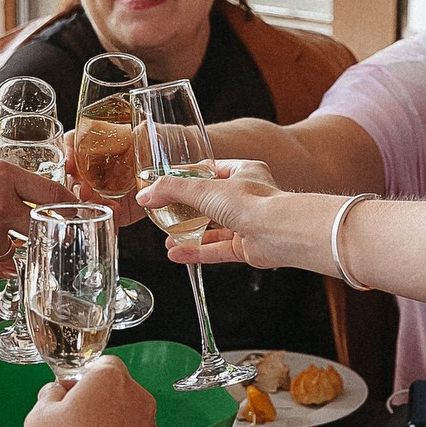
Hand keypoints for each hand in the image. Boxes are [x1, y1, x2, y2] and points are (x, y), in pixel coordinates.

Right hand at [23, 356, 159, 426]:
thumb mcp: (38, 419)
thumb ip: (48, 395)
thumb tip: (55, 392)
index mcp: (110, 378)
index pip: (99, 363)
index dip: (78, 379)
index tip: (63, 397)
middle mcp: (137, 397)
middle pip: (112, 390)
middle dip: (92, 404)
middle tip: (66, 426)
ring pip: (122, 417)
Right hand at [139, 158, 325, 271]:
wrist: (279, 233)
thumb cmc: (253, 202)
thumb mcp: (204, 189)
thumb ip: (172, 190)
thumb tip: (146, 195)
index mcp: (243, 172)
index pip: (208, 172)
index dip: (185, 179)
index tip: (164, 186)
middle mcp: (246, 197)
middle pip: (209, 203)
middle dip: (185, 211)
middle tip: (164, 215)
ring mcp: (247, 223)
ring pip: (213, 229)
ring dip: (189, 235)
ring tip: (167, 240)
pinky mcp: (246, 246)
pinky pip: (217, 249)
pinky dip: (197, 252)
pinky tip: (178, 255)